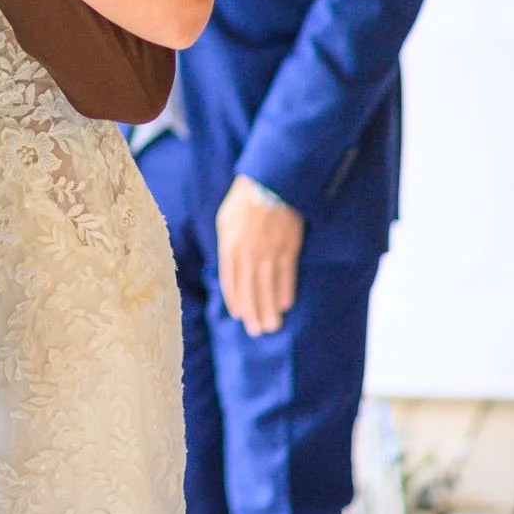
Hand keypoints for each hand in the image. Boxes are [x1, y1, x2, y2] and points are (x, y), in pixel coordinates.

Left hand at [215, 175, 303, 336]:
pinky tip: (284, 305)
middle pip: (248, 290)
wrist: (269, 182)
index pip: (230, 281)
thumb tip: (229, 267)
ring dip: (268, 310)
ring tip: (271, 326)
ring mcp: (267, 252)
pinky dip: (284, 292)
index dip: (235, 300)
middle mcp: (246, 253)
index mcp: (228, 245)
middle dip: (252, 313)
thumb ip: (227, 245)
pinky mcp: (287, 248)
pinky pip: (285, 276)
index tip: (239, 316)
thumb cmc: (245, 200)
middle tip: (256, 331)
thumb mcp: (226, 220)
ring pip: (266, 288)